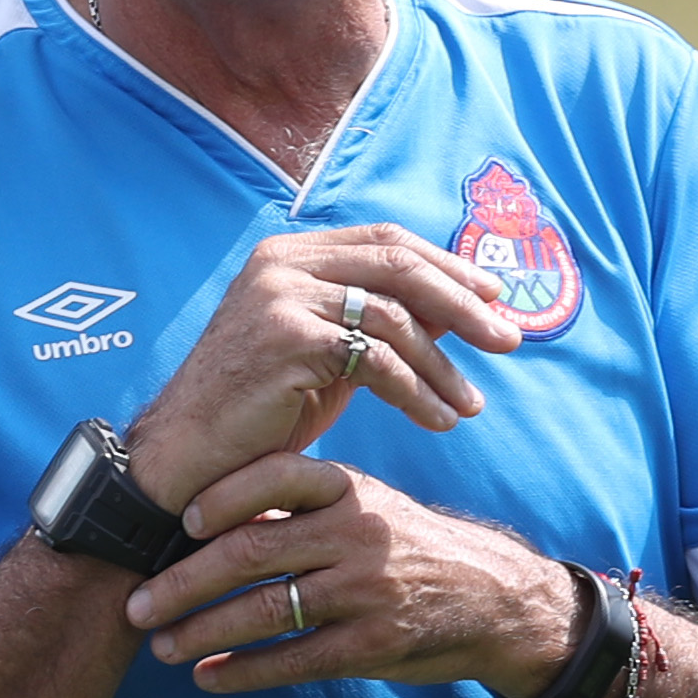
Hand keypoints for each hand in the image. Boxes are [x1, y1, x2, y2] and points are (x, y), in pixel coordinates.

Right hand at [122, 226, 523, 511]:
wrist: (188, 457)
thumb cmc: (258, 412)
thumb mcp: (325, 354)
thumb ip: (377, 322)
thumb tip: (460, 307)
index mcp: (290, 252)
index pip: (387, 241)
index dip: (447, 265)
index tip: (495, 297)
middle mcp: (282, 263)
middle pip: (399, 265)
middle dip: (463, 303)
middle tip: (509, 340)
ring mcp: (281, 296)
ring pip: (393, 317)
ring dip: (444, 365)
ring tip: (470, 404)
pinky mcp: (286, 338)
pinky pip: (376, 361)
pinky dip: (417, 393)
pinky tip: (439, 420)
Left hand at [127, 454, 587, 697]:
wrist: (496, 598)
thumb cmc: (409, 548)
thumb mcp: (367, 507)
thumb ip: (302, 508)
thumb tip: (209, 519)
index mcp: (349, 488)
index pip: (273, 477)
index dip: (219, 498)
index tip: (177, 523)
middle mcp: (355, 533)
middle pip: (249, 552)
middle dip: (182, 582)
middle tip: (136, 604)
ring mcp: (365, 591)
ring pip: (264, 611)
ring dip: (201, 632)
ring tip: (160, 646)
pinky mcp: (373, 644)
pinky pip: (294, 660)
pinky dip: (243, 672)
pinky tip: (207, 678)